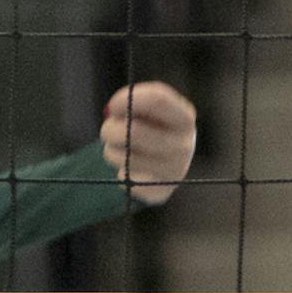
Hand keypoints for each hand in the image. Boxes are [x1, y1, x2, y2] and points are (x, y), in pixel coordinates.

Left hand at [100, 81, 196, 206]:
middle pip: (136, 132)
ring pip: (125, 158)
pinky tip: (130, 169)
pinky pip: (125, 180)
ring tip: (119, 149)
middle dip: (111, 129)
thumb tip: (113, 109)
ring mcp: (174, 172)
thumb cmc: (154, 128)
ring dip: (112, 151)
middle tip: (107, 129)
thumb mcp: (150, 110)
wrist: (167, 163)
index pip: (158, 99)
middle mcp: (184, 145)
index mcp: (184, 118)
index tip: (112, 106)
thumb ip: (135, 103)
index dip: (129, 99)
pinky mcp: (160, 193)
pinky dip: (121, 172)